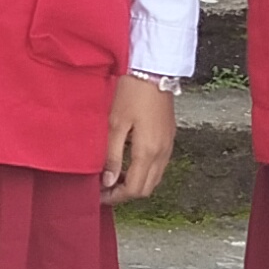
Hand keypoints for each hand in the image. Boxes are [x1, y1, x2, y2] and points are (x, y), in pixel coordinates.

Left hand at [102, 76, 177, 203]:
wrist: (154, 70)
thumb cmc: (132, 93)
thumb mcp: (115, 124)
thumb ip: (112, 156)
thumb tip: (109, 182)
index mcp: (148, 152)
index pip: (134, 189)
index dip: (116, 197)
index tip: (99, 196)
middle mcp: (162, 153)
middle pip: (146, 189)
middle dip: (126, 194)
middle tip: (105, 189)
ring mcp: (168, 146)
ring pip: (154, 178)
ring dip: (136, 183)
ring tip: (114, 176)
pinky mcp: (169, 138)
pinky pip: (159, 166)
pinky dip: (144, 171)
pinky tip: (129, 162)